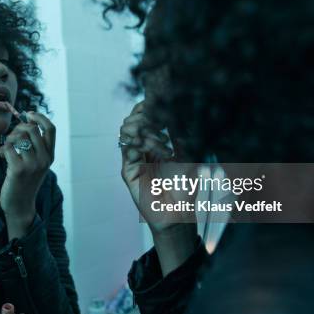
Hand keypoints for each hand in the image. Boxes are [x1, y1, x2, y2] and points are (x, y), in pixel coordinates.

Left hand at [0, 112, 55, 236]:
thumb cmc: (24, 181)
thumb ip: (35, 146)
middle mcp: (44, 159)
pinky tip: (2, 156)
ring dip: (9, 139)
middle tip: (11, 137)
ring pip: (18, 137)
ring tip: (6, 148)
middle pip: (31, 129)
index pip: (50, 129)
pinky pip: (8, 147)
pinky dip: (3, 149)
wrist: (20, 205)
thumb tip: (27, 122)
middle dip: (18, 128)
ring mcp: (32, 165)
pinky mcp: (18, 170)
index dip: (39, 117)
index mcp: (50, 156)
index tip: (28, 114)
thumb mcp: (36, 163)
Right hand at [120, 100, 197, 274]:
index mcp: (154, 141)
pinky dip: (139, 142)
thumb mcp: (187, 152)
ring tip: (161, 139)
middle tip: (161, 124)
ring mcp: (133, 158)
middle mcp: (141, 147)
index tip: (156, 100)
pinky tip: (155, 148)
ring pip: (126, 131)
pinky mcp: (128, 171)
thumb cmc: (186, 185)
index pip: (143, 116)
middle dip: (145, 116)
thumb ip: (178, 132)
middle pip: (132, 119)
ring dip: (143, 128)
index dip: (146, 106)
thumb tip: (174, 108)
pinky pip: (126, 149)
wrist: (180, 213)